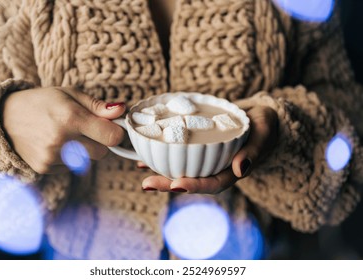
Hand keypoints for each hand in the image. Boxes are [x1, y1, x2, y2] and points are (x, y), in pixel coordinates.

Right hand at [0, 87, 124, 173]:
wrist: (3, 118)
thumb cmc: (41, 102)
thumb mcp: (69, 94)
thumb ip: (98, 105)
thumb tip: (122, 110)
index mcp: (70, 118)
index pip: (112, 137)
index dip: (116, 132)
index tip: (111, 126)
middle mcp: (61, 140)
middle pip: (103, 152)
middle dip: (100, 142)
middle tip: (86, 129)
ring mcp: (52, 157)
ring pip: (88, 161)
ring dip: (85, 150)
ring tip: (67, 135)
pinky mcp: (45, 168)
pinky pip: (73, 167)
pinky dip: (71, 158)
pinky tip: (56, 144)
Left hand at [141, 104, 278, 192]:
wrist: (259, 116)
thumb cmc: (265, 124)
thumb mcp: (264, 133)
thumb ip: (254, 151)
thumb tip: (240, 170)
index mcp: (232, 171)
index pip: (212, 184)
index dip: (194, 186)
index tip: (176, 185)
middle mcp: (216, 169)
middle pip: (191, 180)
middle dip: (168, 184)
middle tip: (146, 184)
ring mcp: (206, 161)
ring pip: (182, 169)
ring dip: (161, 173)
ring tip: (141, 171)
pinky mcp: (199, 150)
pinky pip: (179, 156)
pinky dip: (163, 156)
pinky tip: (146, 157)